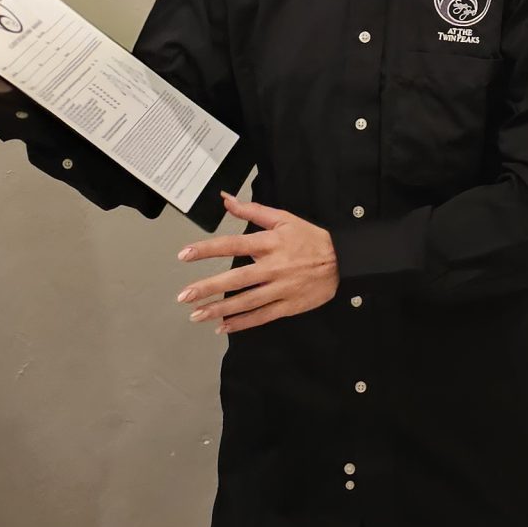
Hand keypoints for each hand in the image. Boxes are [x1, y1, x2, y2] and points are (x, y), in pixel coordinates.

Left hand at [175, 192, 337, 334]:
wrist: (342, 260)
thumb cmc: (310, 238)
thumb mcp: (283, 218)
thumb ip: (252, 210)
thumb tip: (227, 200)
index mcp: (270, 243)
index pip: (233, 244)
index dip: (207, 250)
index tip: (185, 255)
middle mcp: (273, 266)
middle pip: (236, 278)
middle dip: (208, 288)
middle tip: (185, 296)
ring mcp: (281, 288)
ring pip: (246, 301)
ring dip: (220, 309)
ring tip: (197, 314)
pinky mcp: (288, 305)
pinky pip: (262, 316)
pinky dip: (242, 323)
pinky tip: (223, 326)